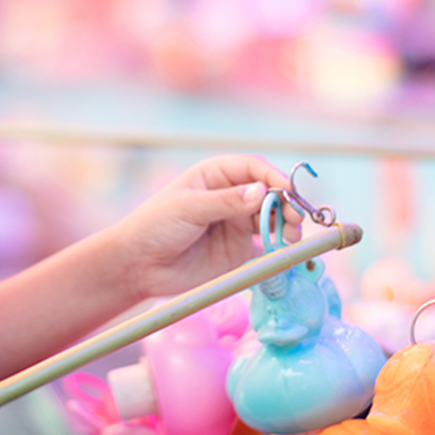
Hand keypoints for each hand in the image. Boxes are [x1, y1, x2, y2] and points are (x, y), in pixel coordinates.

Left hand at [108, 154, 302, 300]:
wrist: (138, 266)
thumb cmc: (155, 226)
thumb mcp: (188, 208)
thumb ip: (225, 201)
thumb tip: (261, 192)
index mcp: (216, 176)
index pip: (253, 168)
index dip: (274, 177)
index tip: (288, 190)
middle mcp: (231, 197)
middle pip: (269, 194)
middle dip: (286, 203)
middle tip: (296, 218)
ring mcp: (236, 224)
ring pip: (272, 219)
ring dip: (286, 225)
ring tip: (292, 236)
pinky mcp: (238, 251)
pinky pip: (265, 247)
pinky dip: (278, 248)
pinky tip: (284, 252)